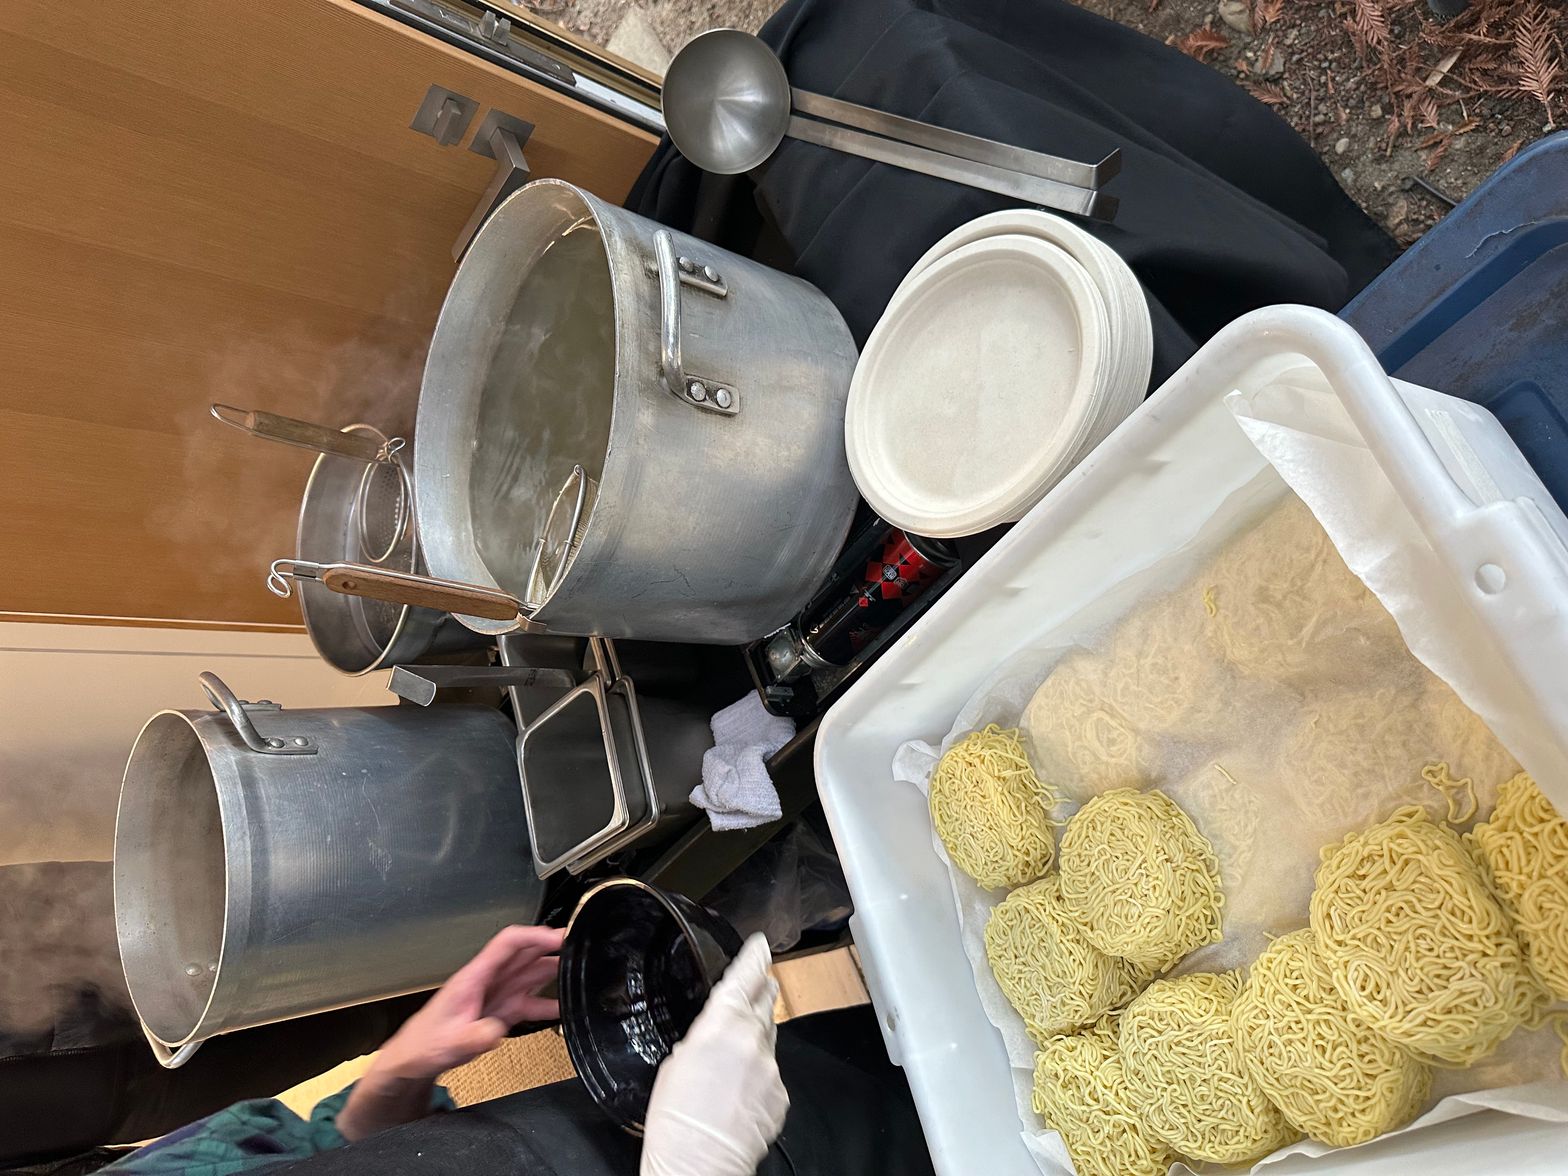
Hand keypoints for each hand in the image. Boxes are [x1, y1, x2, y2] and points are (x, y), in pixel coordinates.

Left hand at [338, 924, 562, 1140]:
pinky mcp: (500, 1011)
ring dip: (553, 971)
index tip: (559, 936)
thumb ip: (474, 1036)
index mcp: (474, 977)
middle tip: (580, 946)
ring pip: (530, 974)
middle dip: (552, 946)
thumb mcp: (449, 1043)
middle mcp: (488, 981)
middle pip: (525, 954)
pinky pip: (529, 1000)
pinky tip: (564, 1006)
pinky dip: (548, 1001)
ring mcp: (496, 995)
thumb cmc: (423, 1045)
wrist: (413, 1060)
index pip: (508, 944)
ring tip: (579, 971)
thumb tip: (495, 1030)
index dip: (534, 935)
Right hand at [640, 934, 788, 1175]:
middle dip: (763, 990)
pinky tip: (740, 1091)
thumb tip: (714, 1035)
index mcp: (722, 1025)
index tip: (761, 945)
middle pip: (765, 1003)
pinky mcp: (781, 1095)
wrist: (699, 1164)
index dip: (755, 957)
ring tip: (739, 1047)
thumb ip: (703, 1038)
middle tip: (762, 981)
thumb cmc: (676, 1121)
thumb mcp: (676, 1062)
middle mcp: (753, 1041)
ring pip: (768, 1041)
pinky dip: (759, 1077)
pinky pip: (771, 1075)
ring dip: (757, 1038)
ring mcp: (771, 1069)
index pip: (745, 977)